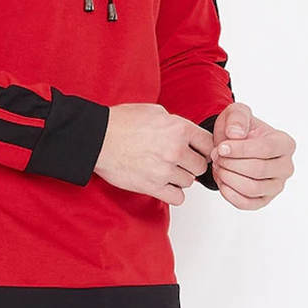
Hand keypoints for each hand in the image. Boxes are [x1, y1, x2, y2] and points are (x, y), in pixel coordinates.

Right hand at [93, 103, 213, 206]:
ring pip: (189, 182)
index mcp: (178, 128)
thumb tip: (187, 133)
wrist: (98, 138)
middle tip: (179, 161)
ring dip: (180, 177)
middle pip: (201, 166)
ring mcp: (165, 170)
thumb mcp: (154, 110)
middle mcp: (175, 149)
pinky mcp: (153, 186)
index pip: (209, 144)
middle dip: (191, 163)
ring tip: (165, 169)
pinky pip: (178, 197)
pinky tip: (164, 183)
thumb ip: (175, 122)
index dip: (204, 147)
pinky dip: (173, 192)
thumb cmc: (121, 122)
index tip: (198, 150)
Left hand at [208, 103, 295, 209]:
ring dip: (229, 178)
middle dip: (231, 163)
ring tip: (217, 166)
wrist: (231, 143)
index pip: (265, 150)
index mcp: (285, 144)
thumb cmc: (238, 128)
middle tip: (215, 156)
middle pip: (258, 170)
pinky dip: (230, 194)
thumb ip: (237, 118)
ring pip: (253, 188)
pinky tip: (221, 180)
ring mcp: (276, 186)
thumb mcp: (236, 112)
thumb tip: (235, 134)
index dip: (240, 150)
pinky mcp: (264, 200)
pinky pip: (248, 203)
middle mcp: (285, 167)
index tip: (221, 147)